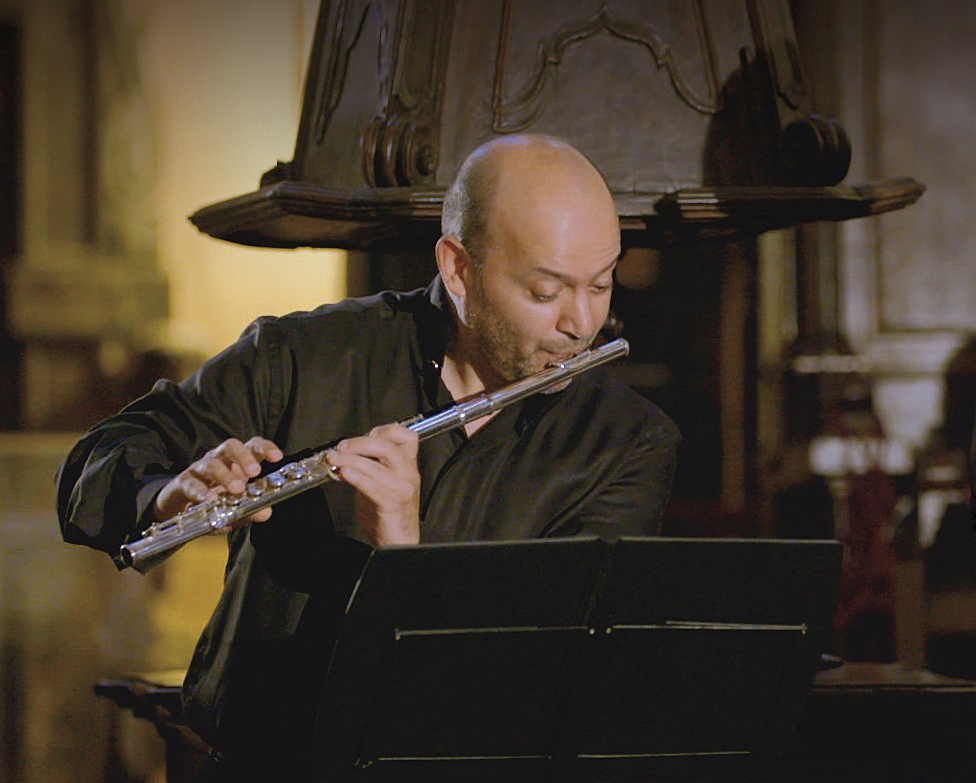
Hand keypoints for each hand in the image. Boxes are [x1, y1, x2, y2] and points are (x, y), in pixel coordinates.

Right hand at [154, 437, 282, 525]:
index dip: (265, 448)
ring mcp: (199, 469)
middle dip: (244, 457)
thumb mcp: (235, 509)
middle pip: (230, 446)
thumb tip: (265, 513)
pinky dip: (201, 492)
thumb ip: (250, 511)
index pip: (252, 446)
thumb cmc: (215, 503)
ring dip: (225, 475)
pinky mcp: (183, 483)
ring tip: (236, 489)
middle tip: (255, 472)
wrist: (181, 512)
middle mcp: (218, 460)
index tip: (277, 457)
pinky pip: (191, 483)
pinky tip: (209, 501)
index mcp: (236, 463)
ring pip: (211, 463)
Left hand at [326, 424, 419, 546]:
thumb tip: (345, 454)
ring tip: (334, 459)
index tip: (365, 435)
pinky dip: (357, 477)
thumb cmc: (389, 512)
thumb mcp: (381, 482)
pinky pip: (373, 486)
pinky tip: (344, 473)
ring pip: (376, 465)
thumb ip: (369, 467)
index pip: (406, 437)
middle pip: (387, 447)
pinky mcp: (392, 504)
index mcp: (408, 466)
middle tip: (341, 447)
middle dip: (359, 443)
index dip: (384, 431)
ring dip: (350, 459)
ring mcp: (402, 489)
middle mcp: (408, 474)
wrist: (398, 541)